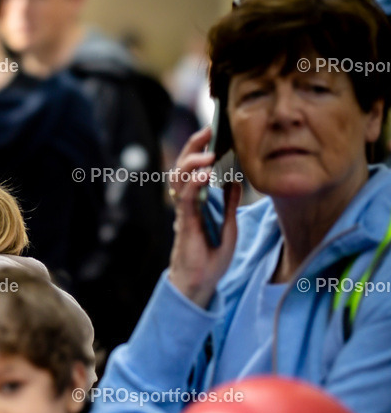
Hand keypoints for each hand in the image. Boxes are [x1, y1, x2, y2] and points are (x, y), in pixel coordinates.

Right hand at [167, 126, 242, 307]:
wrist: (201, 282)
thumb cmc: (211, 257)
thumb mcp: (228, 225)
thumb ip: (228, 203)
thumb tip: (234, 179)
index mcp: (196, 201)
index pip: (193, 168)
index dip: (199, 148)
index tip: (211, 131)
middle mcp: (187, 203)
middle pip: (182, 167)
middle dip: (192, 147)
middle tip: (206, 131)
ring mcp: (184, 212)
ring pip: (179, 179)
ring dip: (192, 162)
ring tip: (208, 153)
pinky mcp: (185, 223)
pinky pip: (186, 199)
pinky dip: (194, 183)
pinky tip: (204, 173)